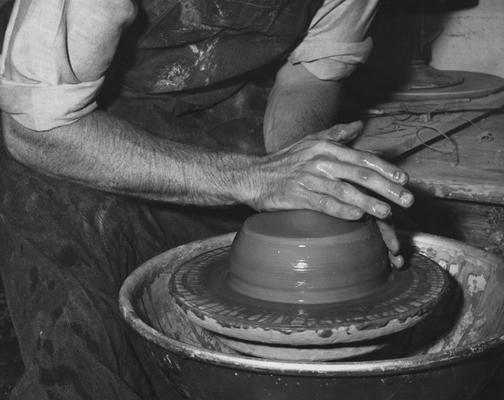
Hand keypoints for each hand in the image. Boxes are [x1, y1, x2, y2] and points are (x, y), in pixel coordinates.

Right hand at [252, 121, 412, 265]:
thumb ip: (336, 133)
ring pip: (345, 190)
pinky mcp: (298, 196)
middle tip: (407, 200)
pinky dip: (342, 210)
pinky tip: (358, 217)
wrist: (253, 175)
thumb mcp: (310, 141)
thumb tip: (359, 125)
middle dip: (387, 188)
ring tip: (388, 212)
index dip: (386, 169)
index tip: (405, 179)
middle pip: (359, 175)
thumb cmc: (285, 160)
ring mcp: (309, 179)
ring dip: (369, 202)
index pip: (362, 158)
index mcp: (326, 148)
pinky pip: (324, 203)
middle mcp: (320, 161)